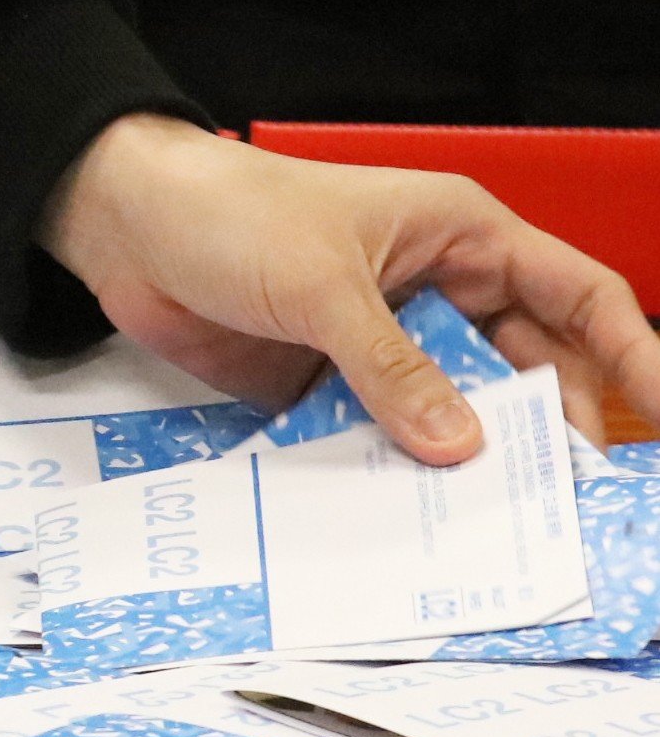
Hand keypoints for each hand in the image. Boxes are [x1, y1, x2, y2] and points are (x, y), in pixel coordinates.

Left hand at [40, 113, 659, 461]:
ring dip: (469, 459)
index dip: (633, 352)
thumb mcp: (323, 287)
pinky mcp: (327, 381)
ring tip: (495, 521)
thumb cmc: (232, 214)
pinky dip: (394, 468)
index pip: (579, 295)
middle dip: (548, 427)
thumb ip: (389, 368)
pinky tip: (407, 513)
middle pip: (526, 366)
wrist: (126, 226)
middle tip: (566, 498)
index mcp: (464, 238)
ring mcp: (383, 340)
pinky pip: (380, 431)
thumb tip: (458, 445)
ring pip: (454, 409)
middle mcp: (437, 290)